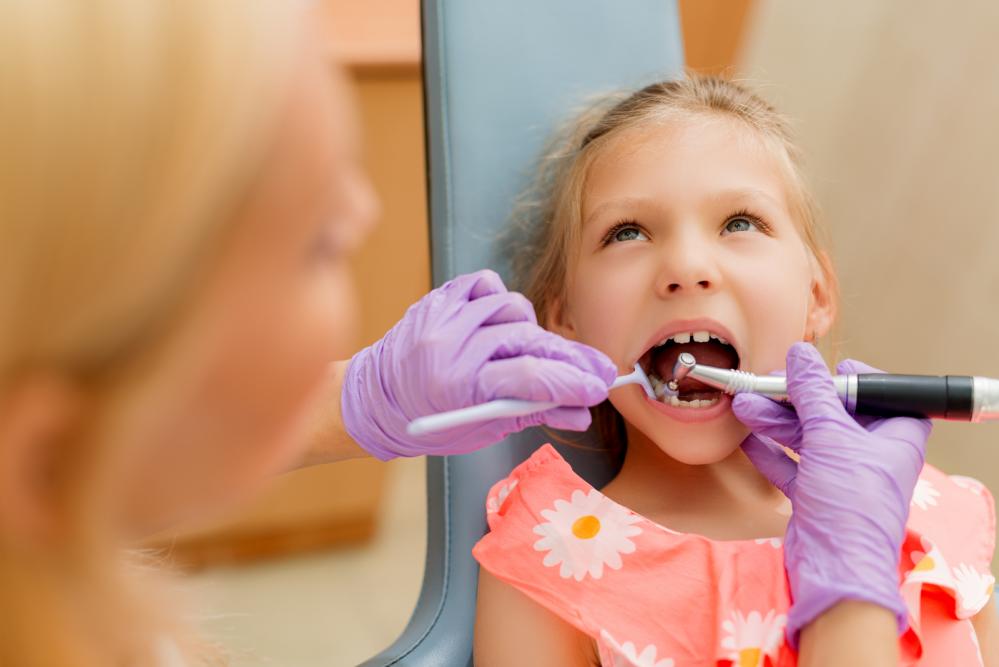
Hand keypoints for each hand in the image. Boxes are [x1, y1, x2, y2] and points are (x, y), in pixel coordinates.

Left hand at [341, 270, 616, 459]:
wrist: (376, 399)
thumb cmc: (431, 422)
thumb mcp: (483, 429)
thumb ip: (534, 414)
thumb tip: (581, 412)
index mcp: (459, 387)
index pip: (530, 376)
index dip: (571, 381)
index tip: (599, 386)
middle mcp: (450, 347)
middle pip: (528, 341)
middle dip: (568, 359)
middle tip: (597, 370)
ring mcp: (443, 318)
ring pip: (512, 308)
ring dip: (531, 330)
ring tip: (534, 351)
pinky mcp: (438, 299)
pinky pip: (485, 284)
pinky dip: (499, 300)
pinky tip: (500, 323)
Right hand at [731, 342, 930, 646]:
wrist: (835, 568)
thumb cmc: (851, 503)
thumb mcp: (831, 436)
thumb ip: (813, 393)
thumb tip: (800, 355)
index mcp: (896, 436)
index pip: (880, 393)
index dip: (852, 379)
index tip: (819, 370)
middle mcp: (872, 454)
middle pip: (834, 412)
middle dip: (797, 398)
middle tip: (766, 383)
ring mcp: (842, 475)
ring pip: (808, 437)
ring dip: (775, 420)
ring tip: (743, 405)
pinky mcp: (817, 495)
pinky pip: (791, 464)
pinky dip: (769, 451)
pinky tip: (746, 438)